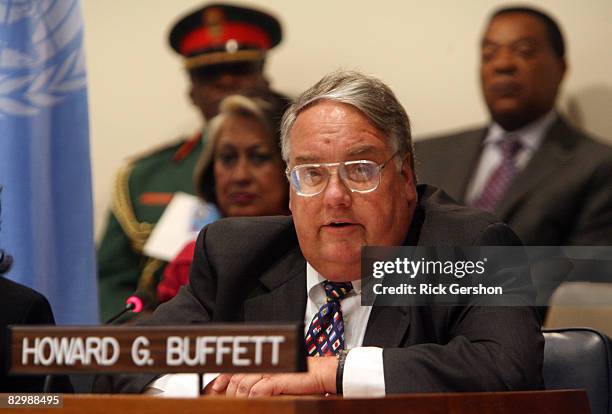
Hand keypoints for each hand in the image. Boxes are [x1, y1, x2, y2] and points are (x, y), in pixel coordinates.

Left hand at [205, 356, 337, 397]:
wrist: (323, 373)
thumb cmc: (304, 379)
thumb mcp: (278, 380)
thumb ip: (262, 382)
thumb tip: (246, 393)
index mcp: (263, 362)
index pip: (236, 367)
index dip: (222, 377)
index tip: (214, 388)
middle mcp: (265, 364)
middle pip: (236, 376)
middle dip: (228, 392)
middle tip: (225, 402)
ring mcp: (271, 370)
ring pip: (244, 384)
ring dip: (239, 398)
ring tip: (241, 405)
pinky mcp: (279, 378)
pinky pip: (259, 390)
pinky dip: (253, 398)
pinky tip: (253, 403)